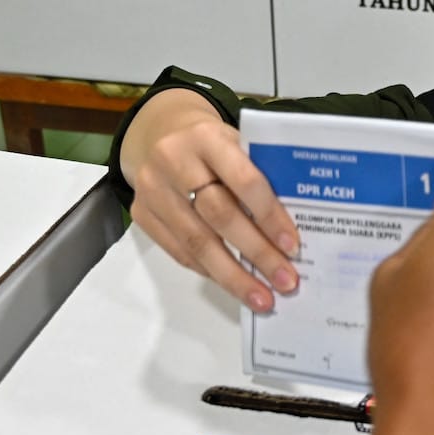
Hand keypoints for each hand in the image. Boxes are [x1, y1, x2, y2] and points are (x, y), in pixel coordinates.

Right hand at [121, 89, 300, 311]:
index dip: (269, 215)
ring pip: (196, 242)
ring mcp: (152, 189)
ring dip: (233, 276)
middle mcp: (173, 160)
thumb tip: (292, 233)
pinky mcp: (140, 213)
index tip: (293, 246)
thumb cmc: (215, 146)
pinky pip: (179, 251)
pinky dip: (210, 271)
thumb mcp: (239, 144)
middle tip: (285, 281)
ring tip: (261, 298)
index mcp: (206, 137)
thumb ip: (262, 175)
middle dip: (257, 252)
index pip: (243, 179)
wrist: (162, 136)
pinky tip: (234, 284)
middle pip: (219, 216)